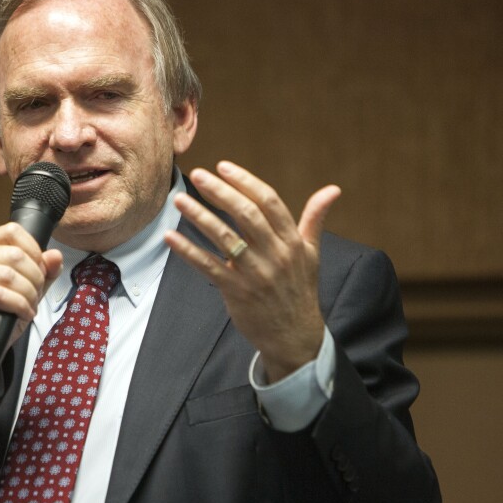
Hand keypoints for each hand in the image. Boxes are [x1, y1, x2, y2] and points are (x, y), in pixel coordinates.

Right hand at [0, 223, 63, 380]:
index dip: (34, 251)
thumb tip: (55, 255)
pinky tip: (24, 314)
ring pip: (8, 275)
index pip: (12, 232)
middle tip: (36, 296)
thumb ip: (43, 273)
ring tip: (30, 307)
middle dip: (35, 278)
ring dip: (28, 294)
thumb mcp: (27, 291)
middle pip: (14, 254)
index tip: (41, 272)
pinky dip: (19, 305)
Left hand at [164, 161, 339, 382]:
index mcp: (292, 241)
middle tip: (198, 174)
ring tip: (179, 199)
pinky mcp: (237, 292)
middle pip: (246, 215)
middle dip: (220, 192)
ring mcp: (255, 273)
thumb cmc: (300, 290)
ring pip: (224, 238)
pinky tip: (170, 237)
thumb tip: (332, 190)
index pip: (269, 202)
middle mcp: (275, 254)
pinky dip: (188, 251)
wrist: (295, 336)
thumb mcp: (312, 253)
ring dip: (200, 216)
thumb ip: (314, 218)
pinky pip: (208, 267)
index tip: (223, 166)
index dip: (245, 182)